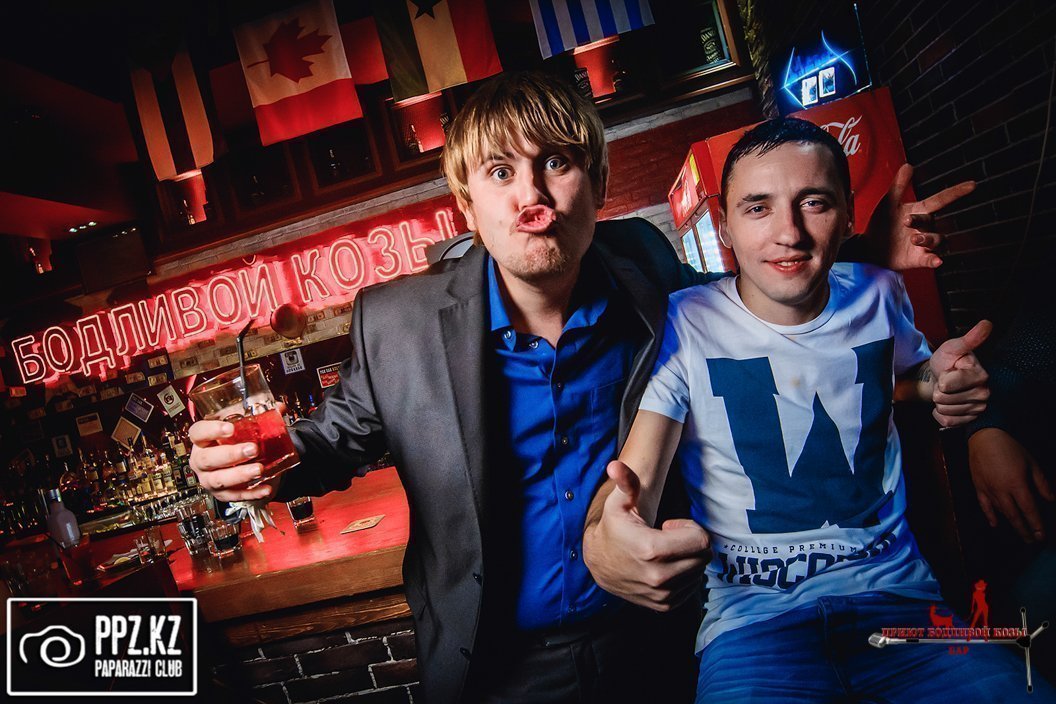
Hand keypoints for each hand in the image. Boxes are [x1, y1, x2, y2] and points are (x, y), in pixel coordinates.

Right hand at [189, 405, 286, 501]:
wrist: (244, 463)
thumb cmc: (238, 441)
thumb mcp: (245, 426)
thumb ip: (260, 415)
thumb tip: (280, 407)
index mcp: (203, 440)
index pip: (198, 433)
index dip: (211, 430)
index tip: (230, 428)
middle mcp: (201, 460)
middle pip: (207, 459)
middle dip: (230, 454)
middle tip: (252, 449)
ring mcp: (210, 479)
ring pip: (219, 480)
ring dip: (240, 475)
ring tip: (259, 470)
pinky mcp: (223, 494)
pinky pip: (235, 496)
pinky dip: (251, 493)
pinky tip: (265, 489)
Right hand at [582, 461, 709, 611]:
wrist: (599, 564)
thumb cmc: (613, 529)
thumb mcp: (618, 504)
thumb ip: (626, 483)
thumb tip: (615, 465)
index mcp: (652, 550)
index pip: (701, 541)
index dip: (690, 529)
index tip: (671, 526)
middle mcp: (659, 577)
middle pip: (703, 556)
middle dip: (692, 543)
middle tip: (670, 538)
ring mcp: (662, 595)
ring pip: (699, 572)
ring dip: (688, 559)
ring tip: (665, 553)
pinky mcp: (664, 605)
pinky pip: (692, 587)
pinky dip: (684, 575)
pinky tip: (664, 566)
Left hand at [865, 163, 975, 269]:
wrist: (870, 249)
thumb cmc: (882, 224)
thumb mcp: (888, 204)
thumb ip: (899, 186)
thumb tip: (908, 165)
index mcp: (919, 211)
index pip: (940, 200)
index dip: (955, 193)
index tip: (971, 185)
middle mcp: (925, 227)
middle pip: (931, 221)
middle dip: (921, 220)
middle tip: (907, 220)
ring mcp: (923, 244)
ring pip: (936, 240)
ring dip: (928, 239)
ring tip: (914, 239)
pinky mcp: (918, 259)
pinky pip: (931, 260)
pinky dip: (934, 261)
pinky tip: (937, 261)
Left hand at [928, 320, 991, 426]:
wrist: (943, 377)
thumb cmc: (949, 361)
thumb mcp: (953, 348)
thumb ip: (969, 339)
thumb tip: (987, 324)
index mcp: (981, 375)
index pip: (947, 384)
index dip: (941, 378)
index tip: (948, 371)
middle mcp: (984, 393)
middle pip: (945, 399)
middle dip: (939, 391)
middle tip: (946, 383)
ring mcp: (978, 408)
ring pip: (945, 410)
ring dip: (939, 402)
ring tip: (947, 391)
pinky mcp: (969, 420)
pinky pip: (946, 421)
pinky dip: (939, 414)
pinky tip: (947, 403)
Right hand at [969, 428, 1053, 542]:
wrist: (984, 438)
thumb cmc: (1010, 448)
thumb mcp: (1031, 463)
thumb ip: (1041, 483)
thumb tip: (1050, 499)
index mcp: (1017, 483)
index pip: (1029, 509)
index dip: (1036, 524)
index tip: (1041, 535)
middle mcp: (1001, 490)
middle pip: (1014, 516)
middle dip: (1024, 530)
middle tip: (1032, 541)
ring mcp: (988, 489)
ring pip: (1001, 512)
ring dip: (1011, 524)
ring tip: (1020, 532)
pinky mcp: (978, 487)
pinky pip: (984, 506)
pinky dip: (990, 516)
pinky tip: (995, 524)